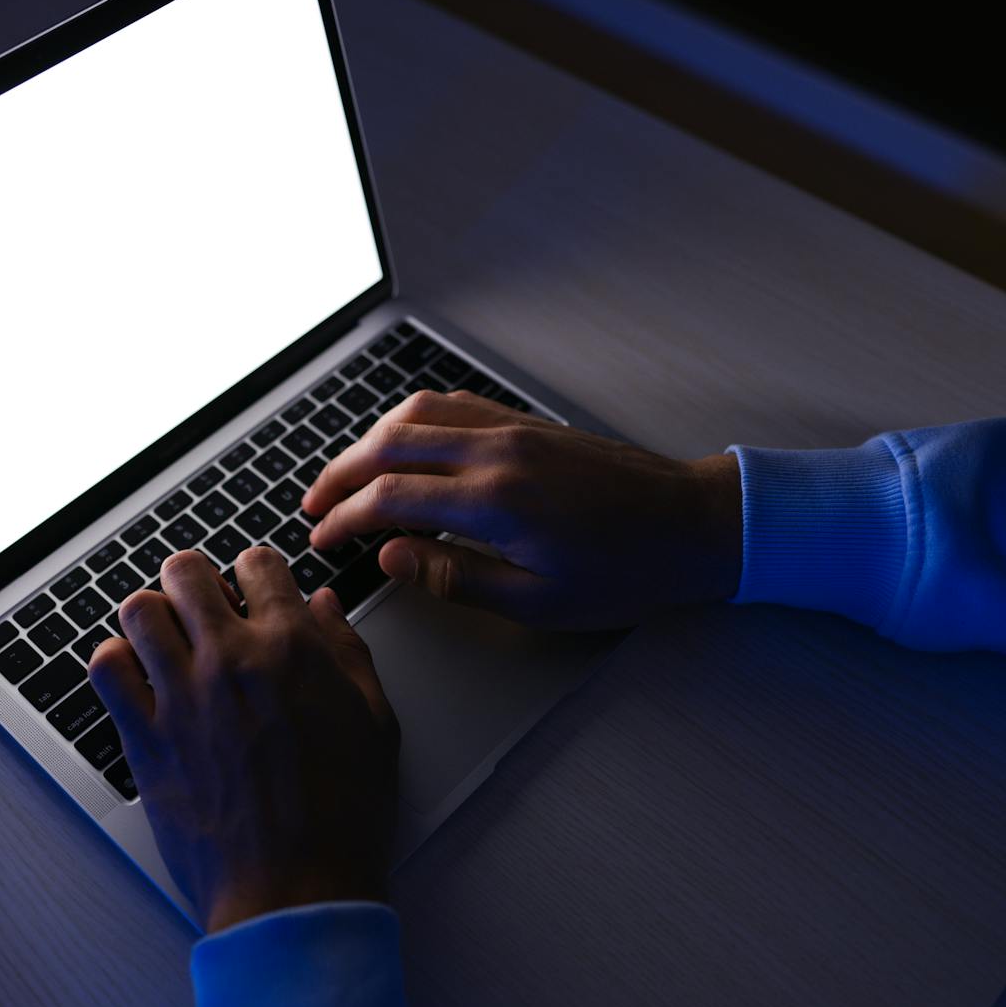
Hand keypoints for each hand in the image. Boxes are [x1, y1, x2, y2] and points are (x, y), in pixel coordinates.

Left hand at [86, 547, 400, 932]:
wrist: (294, 890)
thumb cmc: (342, 818)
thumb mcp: (375, 724)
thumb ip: (348, 654)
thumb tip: (325, 608)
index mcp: (292, 648)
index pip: (257, 565)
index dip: (255, 571)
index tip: (253, 586)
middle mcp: (231, 659)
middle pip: (186, 572)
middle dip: (195, 580)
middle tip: (203, 603)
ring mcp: (180, 697)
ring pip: (138, 609)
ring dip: (153, 615)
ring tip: (167, 637)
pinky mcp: (145, 738)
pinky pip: (106, 669)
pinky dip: (116, 662)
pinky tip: (137, 676)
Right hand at [302, 390, 741, 630]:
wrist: (692, 525)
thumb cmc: (627, 571)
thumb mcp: (538, 601)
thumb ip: (455, 577)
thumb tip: (391, 556)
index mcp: (495, 500)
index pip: (389, 498)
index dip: (344, 518)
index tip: (323, 539)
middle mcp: (497, 451)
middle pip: (388, 444)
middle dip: (339, 473)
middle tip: (313, 504)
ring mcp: (513, 429)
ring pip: (416, 414)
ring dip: (370, 441)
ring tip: (347, 474)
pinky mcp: (528, 423)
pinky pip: (452, 405)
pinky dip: (412, 421)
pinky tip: (403, 444)